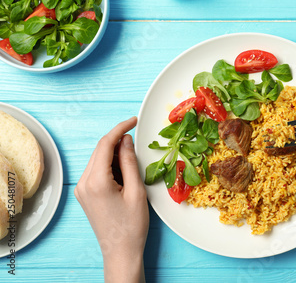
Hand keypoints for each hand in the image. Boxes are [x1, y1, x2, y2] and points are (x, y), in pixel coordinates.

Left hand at [74, 117, 148, 282]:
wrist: (120, 251)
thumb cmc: (131, 225)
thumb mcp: (136, 191)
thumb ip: (130, 162)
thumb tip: (126, 140)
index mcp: (96, 181)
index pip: (105, 144)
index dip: (120, 128)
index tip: (134, 120)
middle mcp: (84, 183)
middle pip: (100, 150)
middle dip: (118, 141)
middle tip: (137, 140)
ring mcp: (82, 189)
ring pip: (98, 159)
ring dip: (115, 154)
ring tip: (133, 164)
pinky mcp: (85, 194)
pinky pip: (97, 170)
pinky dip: (111, 165)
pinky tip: (124, 173)